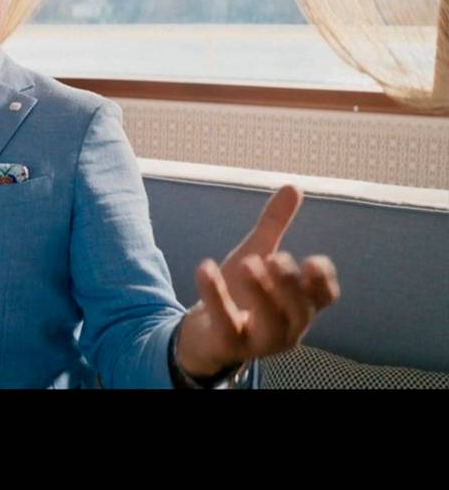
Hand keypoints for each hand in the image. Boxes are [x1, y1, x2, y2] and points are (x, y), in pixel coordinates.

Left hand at [176, 185, 340, 376]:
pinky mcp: (229, 344)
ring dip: (262, 292)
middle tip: (276, 257)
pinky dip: (215, 295)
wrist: (203, 333)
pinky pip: (225, 323)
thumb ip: (274, 225)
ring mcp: (260, 341)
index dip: (322, 280)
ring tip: (246, 263)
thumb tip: (294, 185)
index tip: (312, 261)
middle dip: (290, 283)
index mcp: (300, 305)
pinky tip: (204, 267)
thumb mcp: (257, 255)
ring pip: (272, 323)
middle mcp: (288, 327)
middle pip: (300, 309)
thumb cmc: (240, 295)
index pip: (325, 297)